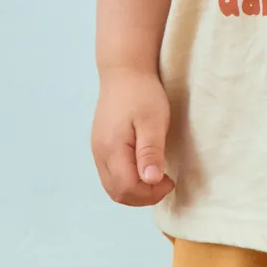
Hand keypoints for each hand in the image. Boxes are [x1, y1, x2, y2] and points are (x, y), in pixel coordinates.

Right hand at [91, 67, 175, 206]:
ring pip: (112, 186)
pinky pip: (110, 174)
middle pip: (117, 193)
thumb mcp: (153, 121)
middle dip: (142, 196)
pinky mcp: (100, 144)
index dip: (150, 194)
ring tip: (155, 177)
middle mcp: (100, 153)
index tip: (170, 181)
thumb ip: (150, 152)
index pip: (127, 189)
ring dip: (134, 190)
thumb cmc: (142, 93)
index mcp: (112, 149)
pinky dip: (126, 180)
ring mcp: (97, 149)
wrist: (124, 69)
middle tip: (164, 182)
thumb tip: (151, 181)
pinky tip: (142, 168)